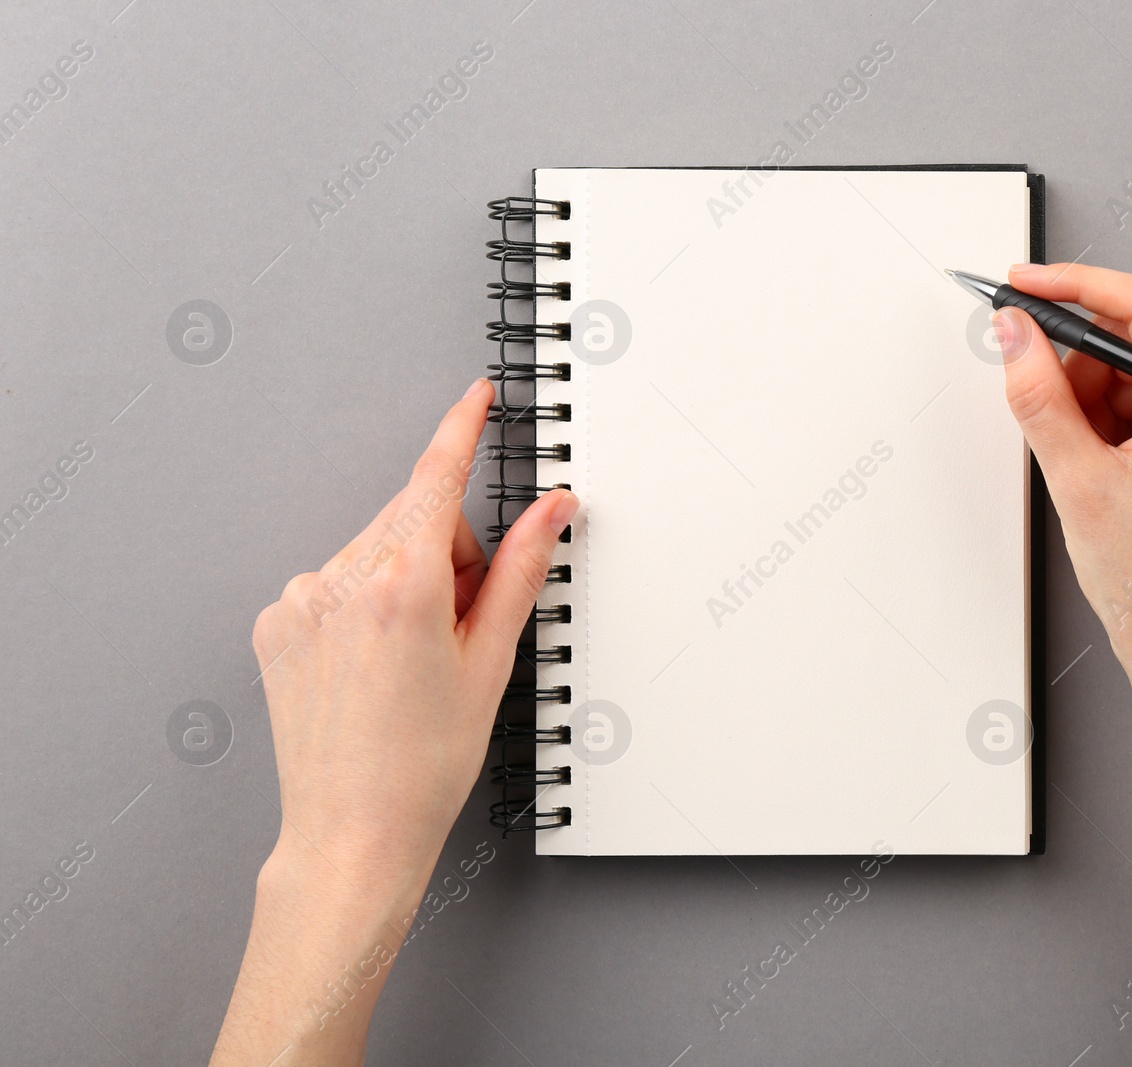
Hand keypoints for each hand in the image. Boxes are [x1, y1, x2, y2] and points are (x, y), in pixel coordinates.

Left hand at [252, 377, 578, 897]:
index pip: (439, 478)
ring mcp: (301, 602)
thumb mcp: (491, 660)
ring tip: (414, 659)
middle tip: (463, 629)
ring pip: (374, 552)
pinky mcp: (278, 623)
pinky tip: (375, 663)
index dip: (462, 429)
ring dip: (405, 582)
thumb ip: (524, 570)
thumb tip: (553, 510)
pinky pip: (335, 584)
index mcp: (404, 585)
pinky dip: (363, 606)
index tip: (476, 395)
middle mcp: (341, 581)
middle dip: (449, 557)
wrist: (352, 832)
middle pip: (414, 522)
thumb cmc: (424, 764)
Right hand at [995, 263, 1131, 680]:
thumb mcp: (1079, 482)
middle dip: (1074, 370)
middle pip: (1129, 340)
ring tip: (1082, 467)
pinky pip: (1129, 403)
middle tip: (1044, 415)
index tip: (1022, 283)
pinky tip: (1094, 470)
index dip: (1073, 286)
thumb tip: (1012, 333)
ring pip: (1122, 373)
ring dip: (1084, 405)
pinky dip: (1096, 426)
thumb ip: (1038, 397)